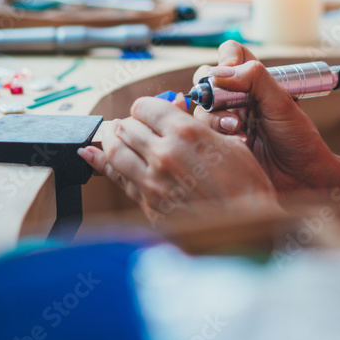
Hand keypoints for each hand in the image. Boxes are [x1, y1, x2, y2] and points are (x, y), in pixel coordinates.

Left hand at [78, 93, 282, 224]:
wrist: (247, 232)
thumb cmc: (247, 188)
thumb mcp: (231, 143)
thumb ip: (197, 125)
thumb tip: (175, 109)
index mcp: (185, 133)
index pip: (144, 107)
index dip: (145, 107)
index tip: (149, 111)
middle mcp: (163, 155)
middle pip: (126, 127)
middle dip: (129, 123)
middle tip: (134, 125)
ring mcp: (152, 182)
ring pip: (114, 150)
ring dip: (112, 139)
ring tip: (113, 135)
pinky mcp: (147, 205)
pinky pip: (116, 178)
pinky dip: (101, 163)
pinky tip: (91, 154)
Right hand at [192, 41, 339, 196]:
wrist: (300, 177)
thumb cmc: (298, 138)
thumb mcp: (282, 103)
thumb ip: (255, 79)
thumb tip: (221, 71)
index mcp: (254, 83)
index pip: (231, 54)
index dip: (227, 58)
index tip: (231, 71)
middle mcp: (237, 99)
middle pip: (207, 80)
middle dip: (213, 92)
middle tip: (230, 106)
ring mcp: (226, 120)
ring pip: (202, 108)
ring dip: (217, 118)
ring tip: (238, 130)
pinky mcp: (220, 143)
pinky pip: (202, 133)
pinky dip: (217, 136)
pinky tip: (240, 144)